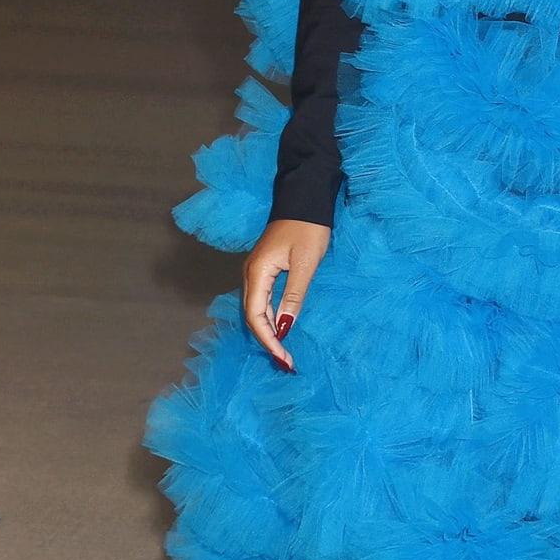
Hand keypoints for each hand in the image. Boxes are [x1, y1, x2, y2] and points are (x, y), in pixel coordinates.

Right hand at [242, 218, 330, 369]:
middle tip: (286, 362)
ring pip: (257, 309)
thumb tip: (285, 328)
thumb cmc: (308, 228)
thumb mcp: (305, 264)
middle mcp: (251, 274)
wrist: (305, 197)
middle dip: (267, 341)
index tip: (284, 359)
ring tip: (284, 352)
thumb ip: (293, 296)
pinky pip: (263, 300)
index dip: (269, 341)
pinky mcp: (265, 269)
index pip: (256, 317)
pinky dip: (272, 318)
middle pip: (252, 316)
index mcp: (257, 273)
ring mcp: (256, 271)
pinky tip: (282, 329)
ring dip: (269, 331)